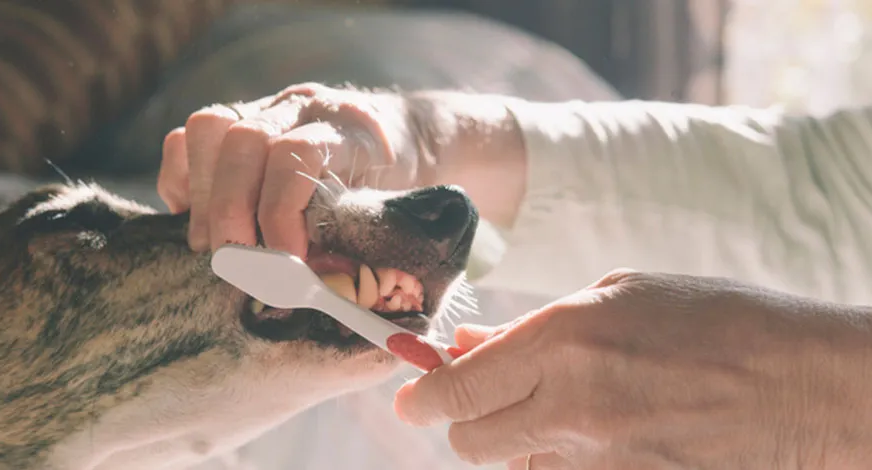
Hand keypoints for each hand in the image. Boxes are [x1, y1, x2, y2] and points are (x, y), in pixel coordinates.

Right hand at [156, 83, 421, 254]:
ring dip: (203, 197)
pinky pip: (188, 138)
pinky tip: (199, 221)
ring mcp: (266, 108)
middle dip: (231, 213)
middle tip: (239, 267)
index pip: (295, 155)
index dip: (280, 213)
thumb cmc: (401, 185)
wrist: (408, 139)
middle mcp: (303, 107)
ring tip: (216, 248)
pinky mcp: (237, 120)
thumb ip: (357, 242)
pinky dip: (183, 183)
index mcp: (349, 128)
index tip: (284, 264)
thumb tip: (323, 294)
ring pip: (209, 128)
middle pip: (243, 139)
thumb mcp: (394, 212)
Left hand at [394, 269, 871, 468]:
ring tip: (565, 407)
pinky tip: (596, 435)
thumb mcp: (618, 296)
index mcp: (565, 343)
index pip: (455, 391)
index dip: (422, 396)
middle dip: (463, 420)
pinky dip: (558, 460)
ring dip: (517, 440)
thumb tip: (470, 347)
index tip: (413, 394)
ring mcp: (601, 463)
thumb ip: (532, 327)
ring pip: (514, 467)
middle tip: (486, 395)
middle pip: (468, 443)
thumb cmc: (716, 320)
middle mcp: (573, 410)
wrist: (805, 385)